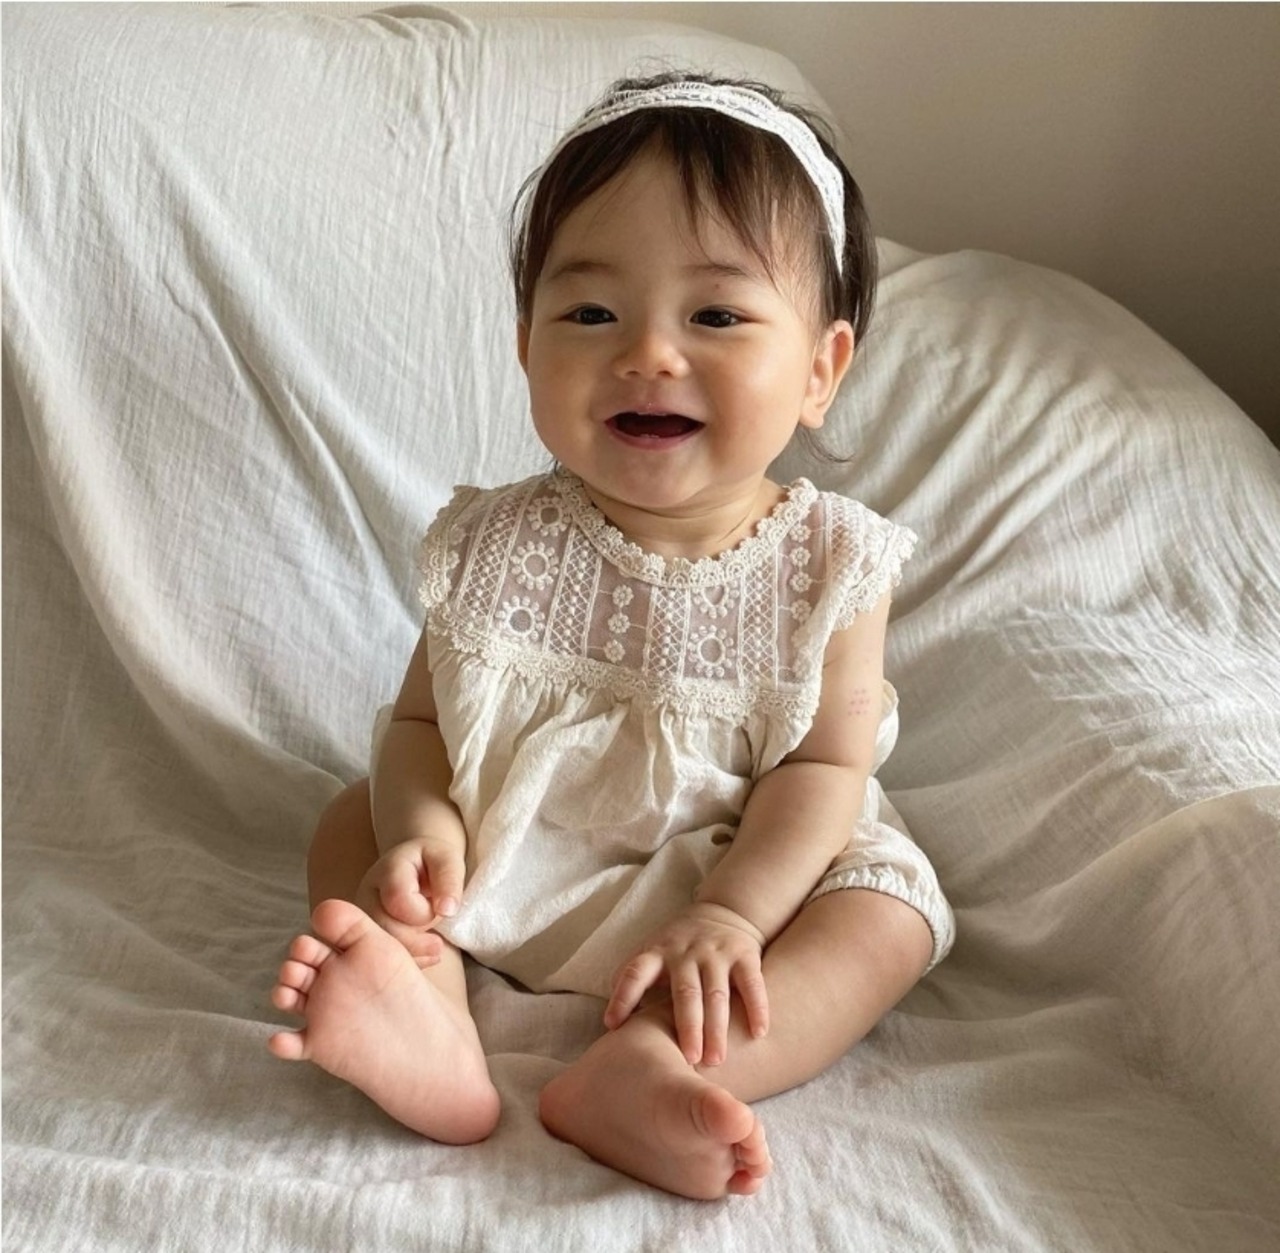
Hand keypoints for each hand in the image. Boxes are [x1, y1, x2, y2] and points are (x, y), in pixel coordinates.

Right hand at [355, 837, 464, 961]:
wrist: (417, 864)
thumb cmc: (432, 861)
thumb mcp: (447, 859)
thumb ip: (449, 880)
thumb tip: (447, 910)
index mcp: (388, 871)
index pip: (398, 900)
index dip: (424, 913)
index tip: (442, 911)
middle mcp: (367, 894)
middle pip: (383, 928)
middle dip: (415, 940)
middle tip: (438, 943)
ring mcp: (362, 916)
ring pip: (378, 947)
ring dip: (411, 953)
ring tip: (435, 950)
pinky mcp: (366, 933)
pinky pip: (379, 957)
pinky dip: (406, 960)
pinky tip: (425, 958)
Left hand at [604, 902, 768, 1066]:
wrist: (724, 912)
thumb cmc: (678, 950)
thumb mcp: (653, 955)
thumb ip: (634, 984)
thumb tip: (611, 1028)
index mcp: (657, 953)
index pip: (635, 972)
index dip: (623, 996)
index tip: (613, 1025)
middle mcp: (685, 953)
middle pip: (685, 993)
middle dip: (687, 1027)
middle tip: (689, 1061)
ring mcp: (716, 953)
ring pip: (717, 994)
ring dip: (717, 1028)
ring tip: (716, 1060)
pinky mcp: (744, 955)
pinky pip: (751, 984)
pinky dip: (757, 1008)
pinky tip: (758, 1033)